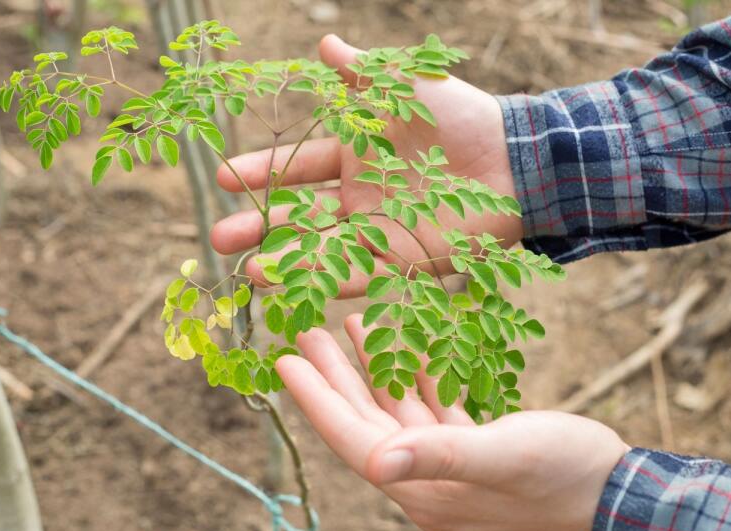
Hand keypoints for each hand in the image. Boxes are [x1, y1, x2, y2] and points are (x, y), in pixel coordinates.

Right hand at [210, 35, 521, 296]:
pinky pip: (358, 275)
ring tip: (245, 272)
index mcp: (355, 156)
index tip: (220, 177)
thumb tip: (323, 44)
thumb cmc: (462, 117)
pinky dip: (325, 281)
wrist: (513, 159)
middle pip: (299, 215)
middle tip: (217, 238)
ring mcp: (379, 232)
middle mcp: (360, 197)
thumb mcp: (406, 88)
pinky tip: (291, 286)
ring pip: (321, 250)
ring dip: (284, 261)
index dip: (259, 171)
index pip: (297, 166)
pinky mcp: (404, 262)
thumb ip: (364, 75)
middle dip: (257, 226)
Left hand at [276, 314, 628, 530]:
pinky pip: (435, 411)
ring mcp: (453, 468)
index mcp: (423, 487)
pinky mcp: (479, 453)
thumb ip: (441, 456)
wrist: (619, 496)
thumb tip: (377, 462)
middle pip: (367, 422)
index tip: (284, 360)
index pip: (353, 438)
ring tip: (351, 326)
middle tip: (305, 332)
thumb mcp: (503, 458)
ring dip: (374, 370)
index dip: (316, 399)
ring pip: (399, 412)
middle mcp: (429, 480)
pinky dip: (419, 377)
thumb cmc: (565, 477)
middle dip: (335, 378)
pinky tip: (410, 346)